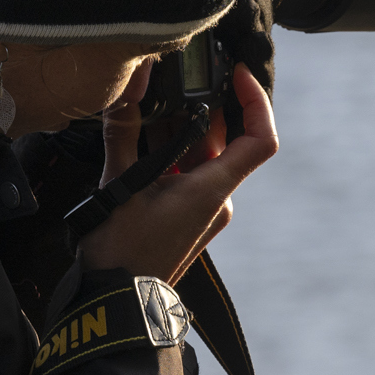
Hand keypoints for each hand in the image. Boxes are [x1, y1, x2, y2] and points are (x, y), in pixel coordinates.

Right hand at [77, 63, 277, 285]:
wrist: (113, 302)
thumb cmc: (120, 250)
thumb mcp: (118, 182)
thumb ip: (125, 127)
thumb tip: (133, 78)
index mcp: (213, 189)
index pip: (261, 139)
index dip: (257, 100)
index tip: (236, 72)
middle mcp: (217, 198)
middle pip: (227, 139)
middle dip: (205, 103)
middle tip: (181, 74)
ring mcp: (203, 209)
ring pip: (203, 154)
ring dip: (182, 124)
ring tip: (154, 97)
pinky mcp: (186, 216)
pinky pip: (189, 172)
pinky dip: (172, 148)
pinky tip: (144, 131)